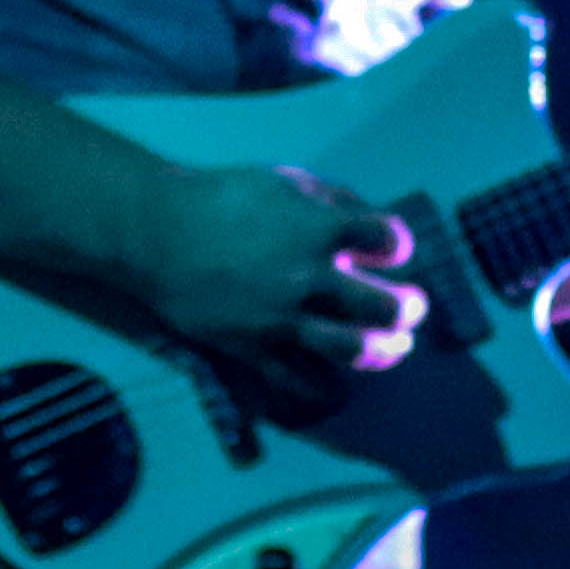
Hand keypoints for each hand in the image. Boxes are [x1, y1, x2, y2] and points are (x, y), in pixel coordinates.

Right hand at [129, 160, 422, 413]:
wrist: (158, 233)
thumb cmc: (224, 198)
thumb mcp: (286, 181)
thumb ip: (334, 200)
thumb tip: (372, 221)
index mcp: (320, 227)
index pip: (388, 240)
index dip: (398, 246)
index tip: (394, 250)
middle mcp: (309, 276)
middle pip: (383, 305)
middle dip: (407, 309)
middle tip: (411, 308)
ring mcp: (283, 317)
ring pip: (351, 349)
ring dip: (383, 351)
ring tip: (393, 347)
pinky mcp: (255, 347)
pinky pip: (299, 380)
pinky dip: (325, 387)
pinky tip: (338, 383)